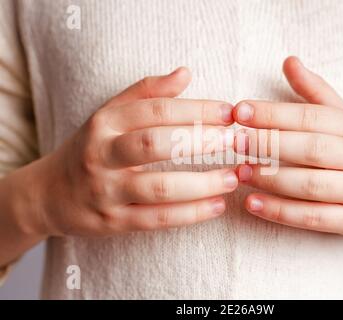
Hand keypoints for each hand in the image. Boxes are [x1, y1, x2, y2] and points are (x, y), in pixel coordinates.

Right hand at [22, 67, 237, 236]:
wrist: (50, 195)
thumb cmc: (91, 148)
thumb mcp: (110, 114)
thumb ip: (146, 92)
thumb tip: (185, 73)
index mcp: (105, 123)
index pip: (155, 110)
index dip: (195, 109)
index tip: (229, 112)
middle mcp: (102, 155)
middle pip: (155, 144)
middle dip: (201, 141)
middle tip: (237, 141)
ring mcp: (107, 191)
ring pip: (159, 187)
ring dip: (202, 183)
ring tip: (235, 177)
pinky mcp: (114, 222)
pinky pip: (157, 219)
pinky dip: (191, 214)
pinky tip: (217, 205)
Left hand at [233, 57, 342, 265]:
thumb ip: (315, 92)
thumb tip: (289, 60)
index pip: (311, 117)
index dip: (274, 114)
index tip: (239, 111)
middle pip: (312, 149)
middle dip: (270, 144)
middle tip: (235, 142)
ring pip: (312, 185)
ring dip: (272, 179)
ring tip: (239, 173)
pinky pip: (313, 218)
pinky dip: (280, 212)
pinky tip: (252, 203)